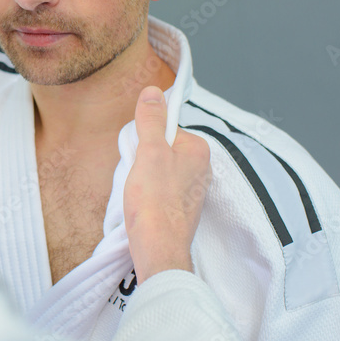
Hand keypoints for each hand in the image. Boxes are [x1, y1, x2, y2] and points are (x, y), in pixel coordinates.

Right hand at [124, 86, 211, 281]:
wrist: (158, 248)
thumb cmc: (155, 201)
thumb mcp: (149, 152)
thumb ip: (152, 120)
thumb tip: (153, 92)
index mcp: (199, 150)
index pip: (166, 129)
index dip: (145, 139)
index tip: (139, 155)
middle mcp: (202, 169)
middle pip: (162, 148)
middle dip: (143, 159)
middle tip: (136, 176)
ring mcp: (193, 190)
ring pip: (159, 170)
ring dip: (142, 178)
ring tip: (137, 193)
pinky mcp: (182, 208)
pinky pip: (160, 190)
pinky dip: (147, 194)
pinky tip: (141, 205)